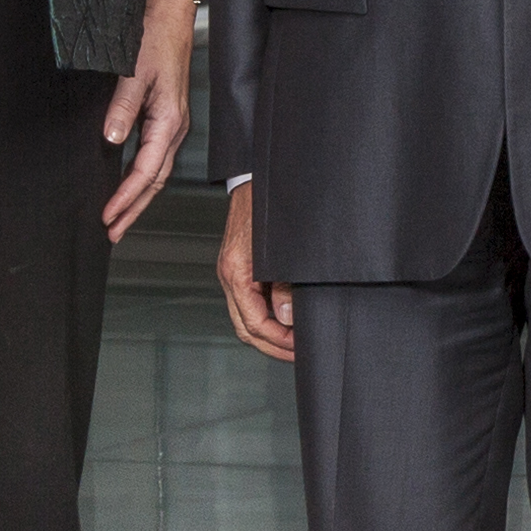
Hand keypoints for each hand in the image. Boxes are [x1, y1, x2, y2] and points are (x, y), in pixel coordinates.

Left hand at [101, 0, 197, 241]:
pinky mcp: (166, 116)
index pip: (146, 171)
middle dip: (134, 209)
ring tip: (119, 218)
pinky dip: (141, 177)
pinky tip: (129, 183)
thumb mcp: (135, 72)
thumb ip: (123, 107)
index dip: (126, 197)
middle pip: (155, 180)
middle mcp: (174, 127)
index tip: (108, 216)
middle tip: (112, 233)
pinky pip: (155, 157)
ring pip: (156, 172)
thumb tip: (111, 141)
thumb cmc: (155, 38)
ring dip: (138, 197)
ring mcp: (172, 123)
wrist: (169, 14)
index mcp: (169, 120)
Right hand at [214, 182, 293, 362]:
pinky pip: (250, 301)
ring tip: (295, 340)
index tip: (300, 348)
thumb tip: (286, 317)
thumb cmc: (269, 206)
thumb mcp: (283, 249)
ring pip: (245, 317)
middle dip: (273, 345)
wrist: (257, 177)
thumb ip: (286, 284)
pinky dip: (267, 314)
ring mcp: (233, 272)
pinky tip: (287, 316)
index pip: (254, 323)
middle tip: (299, 352)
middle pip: (246, 328)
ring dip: (270, 333)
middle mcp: (230, 276)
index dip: (279, 341)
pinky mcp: (241, 266)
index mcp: (237, 273)